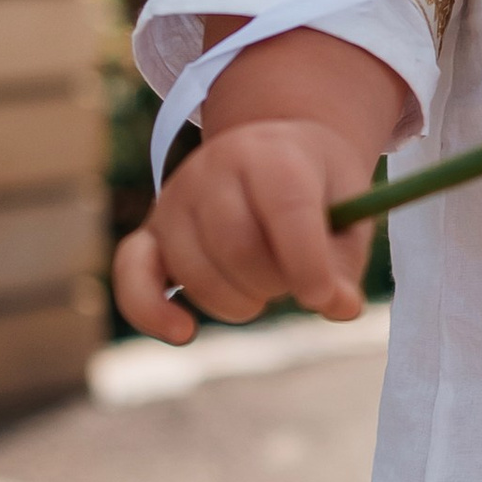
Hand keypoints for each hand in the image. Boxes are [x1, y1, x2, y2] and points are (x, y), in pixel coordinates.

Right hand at [112, 119, 377, 342]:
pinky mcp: (150, 232)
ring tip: (262, 285)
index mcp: (273, 154)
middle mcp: (214, 168)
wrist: (274, 150)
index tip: (324, 297)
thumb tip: (339, 308)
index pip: (286, 210)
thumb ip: (344, 263)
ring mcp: (175, 199)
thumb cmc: (317, 189)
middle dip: (274, 283)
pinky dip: (151, 312)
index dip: (308, 264)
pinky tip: (183, 332)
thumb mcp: (349, 213)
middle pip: (237, 246)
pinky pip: (132, 276)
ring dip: (238, 302)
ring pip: (196, 273)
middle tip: (293, 280)